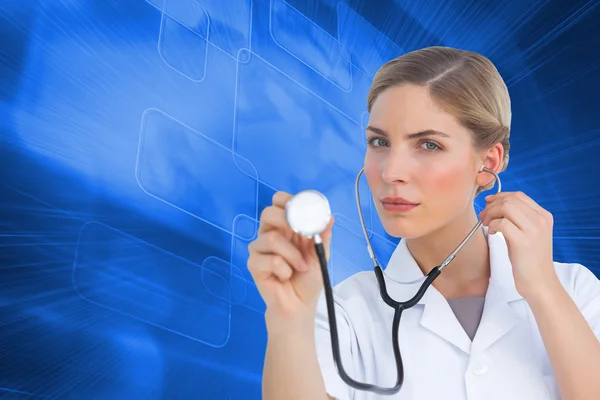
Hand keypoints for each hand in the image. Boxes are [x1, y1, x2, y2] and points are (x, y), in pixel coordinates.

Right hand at [247, 191, 334, 331]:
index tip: (302, 210)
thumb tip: (330, 217)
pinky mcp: (254, 265)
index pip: (279, 202)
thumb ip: (323, 235)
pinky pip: (269, 260)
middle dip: (286, 220)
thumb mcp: (321, 254)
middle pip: (268, 213)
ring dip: (292, 255)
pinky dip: (283, 269)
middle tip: (301, 234)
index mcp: (285, 227)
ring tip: (300, 267)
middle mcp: (270, 233)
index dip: (287, 201)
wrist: (300, 304)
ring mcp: (260, 249)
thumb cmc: (308, 278)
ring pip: (271, 238)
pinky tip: (285, 276)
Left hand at [479, 191, 558, 298]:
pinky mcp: (523, 241)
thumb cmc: (529, 259)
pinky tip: (493, 234)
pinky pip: (501, 223)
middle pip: (510, 200)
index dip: (500, 196)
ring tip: (487, 224)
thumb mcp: (528, 233)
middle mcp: (541, 220)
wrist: (540, 282)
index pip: (519, 195)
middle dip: (492, 205)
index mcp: (544, 216)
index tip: (488, 203)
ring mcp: (533, 230)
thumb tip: (494, 203)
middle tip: (484, 216)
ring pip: (506, 207)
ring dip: (491, 213)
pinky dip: (492, 226)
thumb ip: (517, 218)